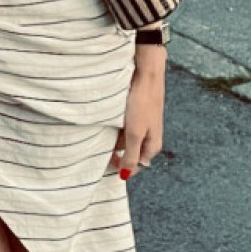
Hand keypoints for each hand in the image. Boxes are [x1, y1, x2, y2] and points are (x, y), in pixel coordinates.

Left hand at [111, 58, 164, 179]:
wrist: (146, 75)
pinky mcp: (136, 115)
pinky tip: (105, 123)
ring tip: (100, 134)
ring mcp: (142, 126)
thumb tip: (126, 176)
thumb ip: (130, 155)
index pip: (135, 166)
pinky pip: (123, 127)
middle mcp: (149, 138)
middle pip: (129, 153)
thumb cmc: (142, 104)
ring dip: (113, 139)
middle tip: (98, 148)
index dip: (120, 167)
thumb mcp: (134, 133)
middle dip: (115, 153)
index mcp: (152, 146)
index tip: (104, 163)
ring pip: (125, 140)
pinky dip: (114, 128)